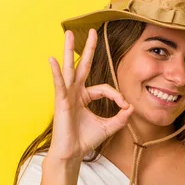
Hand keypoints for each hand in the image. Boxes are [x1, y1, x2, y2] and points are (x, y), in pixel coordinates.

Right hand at [47, 29, 133, 160]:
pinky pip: (59, 84)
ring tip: (68, 33)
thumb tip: (131, 107)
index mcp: (84, 97)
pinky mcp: (61, 102)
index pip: (104, 88)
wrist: (72, 153)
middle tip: (91, 31)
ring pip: (69, 69)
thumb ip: (120, 117)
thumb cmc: (85, 140)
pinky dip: (56, 72)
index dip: (116, 95)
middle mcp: (75, 92)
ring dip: (68, 50)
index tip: (124, 106)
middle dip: (87, 49)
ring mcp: (67, 95)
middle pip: (82, 66)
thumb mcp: (108, 127)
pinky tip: (52, 60)